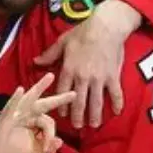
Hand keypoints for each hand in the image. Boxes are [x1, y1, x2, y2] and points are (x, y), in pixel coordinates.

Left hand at [34, 0, 141, 127]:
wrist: (106, 26)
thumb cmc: (83, 32)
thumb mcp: (63, 41)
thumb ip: (49, 54)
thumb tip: (35, 62)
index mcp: (68, 70)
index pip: (62, 93)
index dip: (61, 106)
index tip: (62, 115)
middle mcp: (82, 78)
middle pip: (78, 102)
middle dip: (77, 117)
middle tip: (77, 126)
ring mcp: (99, 79)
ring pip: (95, 102)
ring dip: (94, 115)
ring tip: (94, 124)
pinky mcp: (112, 77)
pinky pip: (115, 94)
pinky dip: (117, 104)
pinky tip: (117, 112)